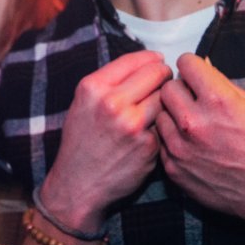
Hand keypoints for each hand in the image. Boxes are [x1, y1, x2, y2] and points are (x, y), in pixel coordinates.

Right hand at [40, 51, 171, 233]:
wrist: (78, 185)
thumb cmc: (82, 142)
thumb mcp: (83, 103)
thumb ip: (110, 82)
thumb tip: (147, 62)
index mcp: (93, 88)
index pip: (136, 60)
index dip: (151, 59)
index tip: (158, 61)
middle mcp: (112, 103)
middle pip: (157, 74)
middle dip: (163, 76)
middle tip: (164, 81)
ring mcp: (133, 125)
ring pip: (166, 98)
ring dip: (166, 100)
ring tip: (156, 107)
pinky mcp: (148, 145)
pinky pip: (164, 125)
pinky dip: (161, 127)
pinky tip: (148, 134)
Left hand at [156, 54, 244, 233]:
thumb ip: (222, 84)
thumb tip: (202, 66)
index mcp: (218, 101)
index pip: (186, 63)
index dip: (192, 66)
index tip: (195, 74)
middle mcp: (195, 122)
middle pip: (167, 88)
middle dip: (180, 89)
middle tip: (193, 99)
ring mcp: (181, 148)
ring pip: (160, 115)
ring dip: (173, 115)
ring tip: (193, 125)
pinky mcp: (174, 169)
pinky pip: (161, 142)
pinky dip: (173, 140)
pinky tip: (192, 145)